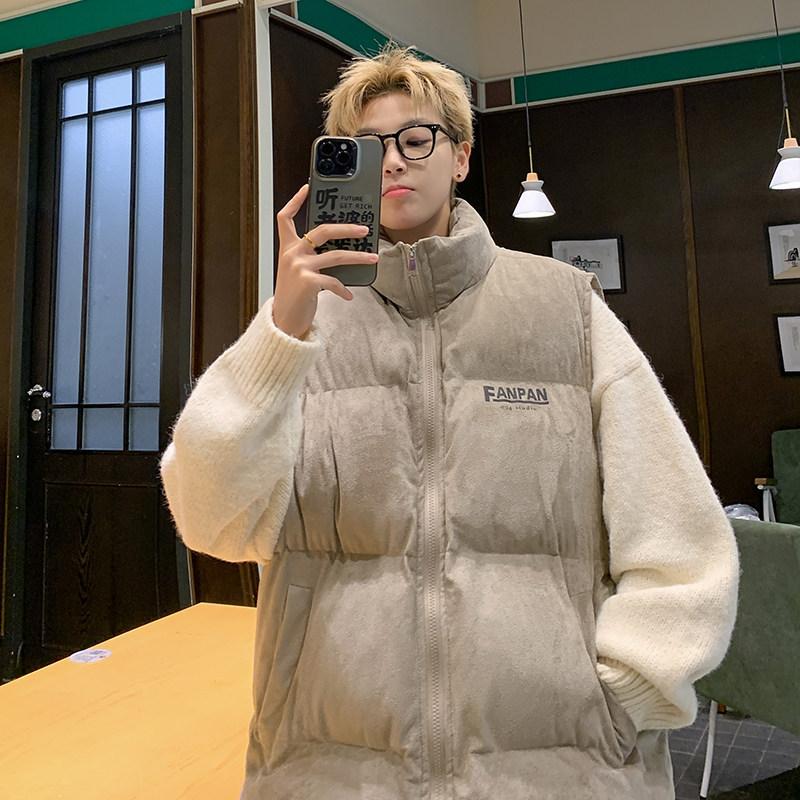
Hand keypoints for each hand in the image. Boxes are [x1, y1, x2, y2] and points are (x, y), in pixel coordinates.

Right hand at [271, 183, 378, 339]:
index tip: (306, 187)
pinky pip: (333, 281)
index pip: (286, 218)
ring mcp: (299, 267)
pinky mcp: (308, 282)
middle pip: (322, 230)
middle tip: (364, 229)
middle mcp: (292, 254)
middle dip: (346, 228)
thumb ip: (310, 258)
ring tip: (373, 258)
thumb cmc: (293, 295)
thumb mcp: (297, 272)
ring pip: (336, 255)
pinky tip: (348, 295)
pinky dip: (343, 289)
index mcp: (288, 248)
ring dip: (358, 257)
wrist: (283, 321)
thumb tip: (340, 249)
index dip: (295, 200)